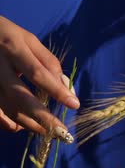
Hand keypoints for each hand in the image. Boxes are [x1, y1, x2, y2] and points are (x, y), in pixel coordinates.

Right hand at [0, 16, 77, 141]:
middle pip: (21, 96)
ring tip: (47, 131)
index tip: (74, 104)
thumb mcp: (30, 41)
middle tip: (61, 131)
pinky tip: (20, 127)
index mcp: (14, 48)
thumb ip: (49, 63)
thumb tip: (67, 87)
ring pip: (7, 107)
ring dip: (29, 123)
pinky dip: (7, 123)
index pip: (38, 73)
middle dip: (43, 117)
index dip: (57, 90)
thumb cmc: (7, 36)